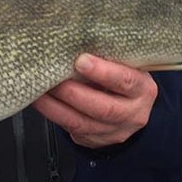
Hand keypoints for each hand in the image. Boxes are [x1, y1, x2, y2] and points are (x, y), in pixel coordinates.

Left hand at [33, 53, 157, 148]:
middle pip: (103, 108)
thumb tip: (74, 40)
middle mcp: (133, 113)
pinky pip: (71, 129)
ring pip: (83, 123)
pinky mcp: (96, 140)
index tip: (81, 60)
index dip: (103, 72)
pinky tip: (40, 101)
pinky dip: (53, 114)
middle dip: (74, 93)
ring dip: (56, 106)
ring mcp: (114, 131)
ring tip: (39, 90)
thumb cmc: (121, 77)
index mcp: (142, 89)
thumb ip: (108, 57)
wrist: (129, 108)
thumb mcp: (125, 65)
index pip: (125, 81)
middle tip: (52, 77)